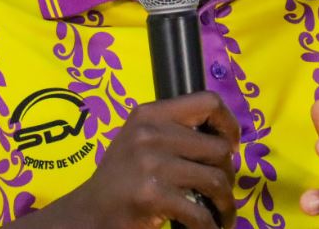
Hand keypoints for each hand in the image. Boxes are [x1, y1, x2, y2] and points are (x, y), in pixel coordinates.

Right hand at [71, 91, 239, 228]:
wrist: (87, 213)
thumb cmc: (119, 177)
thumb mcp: (139, 140)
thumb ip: (173, 131)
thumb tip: (224, 138)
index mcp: (150, 113)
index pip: (207, 102)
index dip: (229, 123)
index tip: (231, 145)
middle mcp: (151, 133)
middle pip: (218, 147)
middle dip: (228, 173)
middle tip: (222, 188)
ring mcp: (151, 164)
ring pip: (216, 179)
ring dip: (226, 202)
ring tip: (222, 212)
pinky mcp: (152, 196)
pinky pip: (200, 213)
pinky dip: (211, 225)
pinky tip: (209, 228)